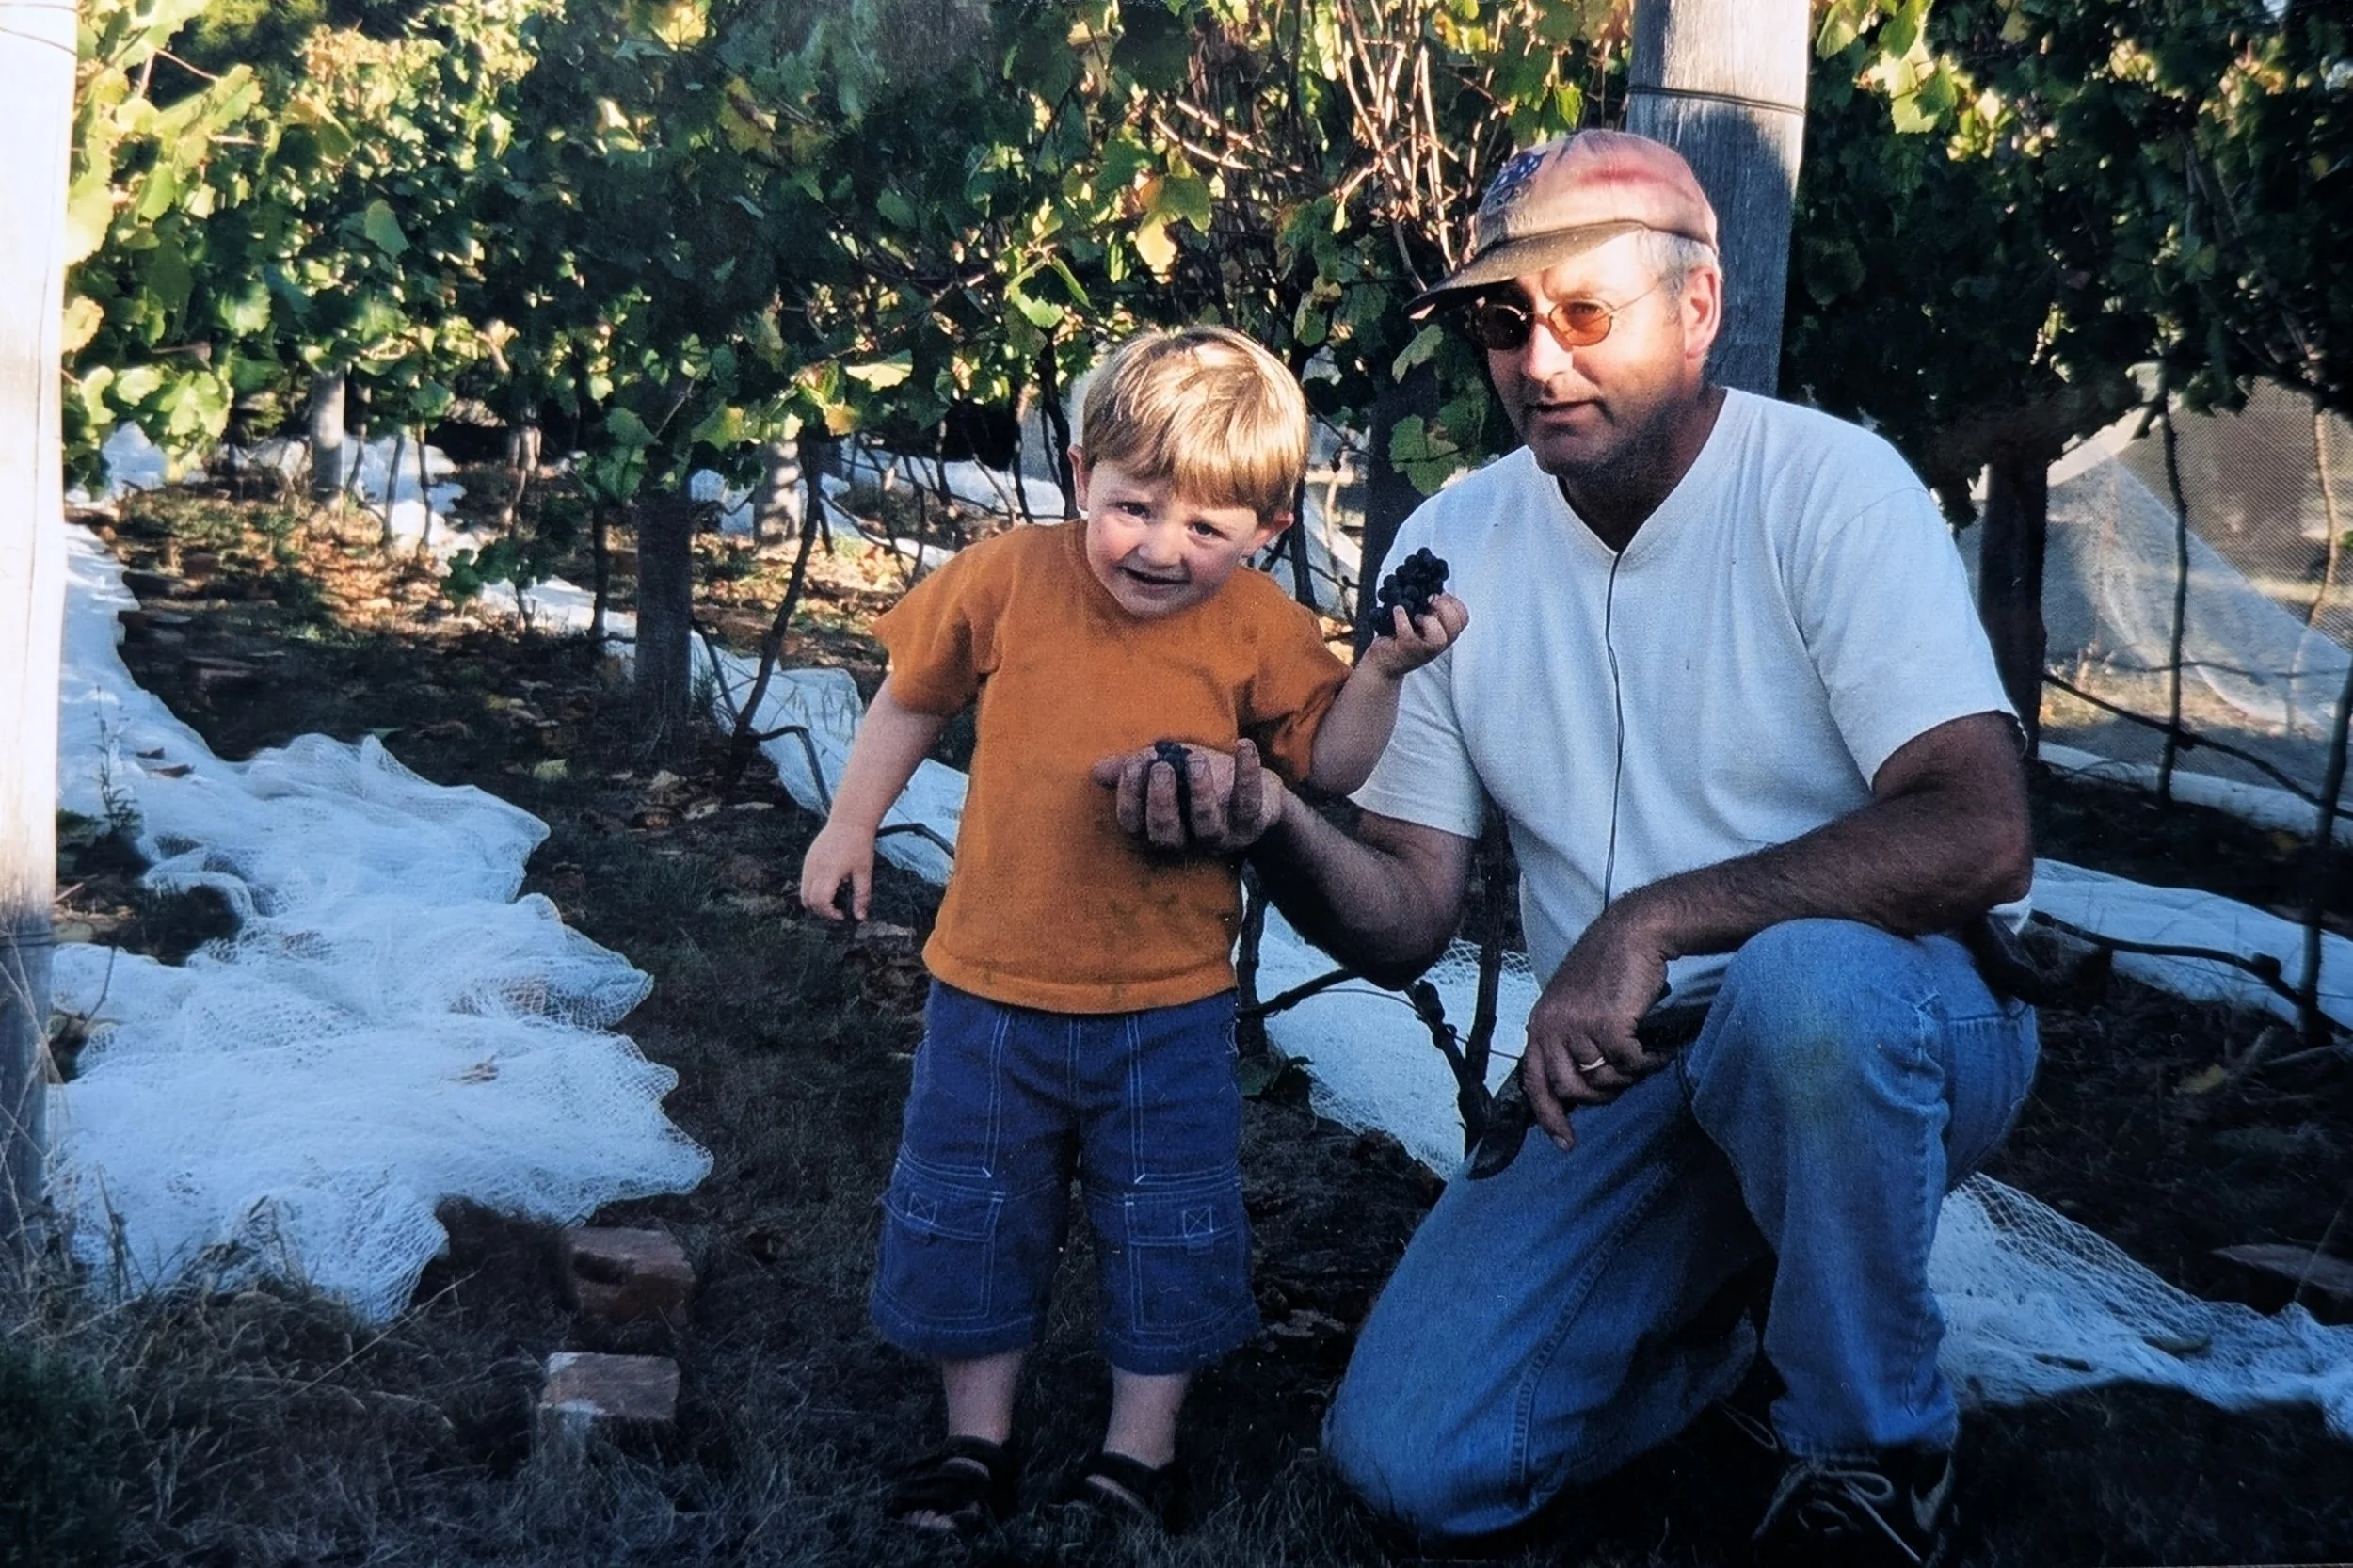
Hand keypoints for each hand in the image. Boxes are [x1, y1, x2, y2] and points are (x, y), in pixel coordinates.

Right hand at [800, 821, 874, 920]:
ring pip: (803, 893)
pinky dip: (814, 890)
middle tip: (838, 910)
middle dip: (822, 911)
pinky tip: (831, 885)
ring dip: (816, 901)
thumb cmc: (859, 845)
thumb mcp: (865, 872)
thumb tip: (860, 918)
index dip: (829, 913)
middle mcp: (814, 869)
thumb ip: (862, 896)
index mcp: (829, 872)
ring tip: (834, 898)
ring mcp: (808, 864)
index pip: (820, 901)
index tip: (842, 915)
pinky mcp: (808, 860)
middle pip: (808, 901)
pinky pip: (805, 882)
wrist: (850, 821)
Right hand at [1089, 738, 1287, 852]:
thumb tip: (1096, 769)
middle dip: (1160, 801)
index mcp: (1160, 826)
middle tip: (1161, 768)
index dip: (1130, 797)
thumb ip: (1132, 769)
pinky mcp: (1252, 822)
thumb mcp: (1165, 768)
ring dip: (1198, 791)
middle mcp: (1188, 839)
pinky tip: (1243, 744)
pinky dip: (1247, 772)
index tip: (1133, 764)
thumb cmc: (1199, 779)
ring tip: (1194, 759)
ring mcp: (1221, 835)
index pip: (1134, 824)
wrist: (1254, 790)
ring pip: (1206, 826)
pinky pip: (1249, 803)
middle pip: (1166, 835)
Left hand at [1359, 592, 1468, 678]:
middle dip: (1444, 608)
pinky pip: (1407, 634)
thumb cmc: (1401, 638)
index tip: (1439, 596)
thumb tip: (1431, 587)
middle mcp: (1438, 644)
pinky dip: (1402, 618)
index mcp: (1444, 634)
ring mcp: (1423, 650)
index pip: (1463, 618)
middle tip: (1429, 603)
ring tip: (1416, 615)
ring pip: (1439, 638)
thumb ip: (1430, 609)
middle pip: (1455, 626)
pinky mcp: (1405, 650)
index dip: (1453, 603)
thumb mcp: (1421, 622)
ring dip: (1429, 621)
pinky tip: (1397, 610)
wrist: (1383, 663)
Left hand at [1519, 903, 1673, 1151]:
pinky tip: (1658, 1054)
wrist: (1632, 934)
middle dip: (1599, 1097)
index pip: (1535, 1082)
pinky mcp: (1607, 1023)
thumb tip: (1578, 1086)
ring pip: (1602, 1079)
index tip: (1565, 1142)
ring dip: (1626, 1078)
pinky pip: (1629, 1065)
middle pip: (1571, 1089)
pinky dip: (1647, 1064)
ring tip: (1641, 1060)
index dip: (1549, 1117)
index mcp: (1539, 1024)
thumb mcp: (1572, 1005)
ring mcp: (1578, 1026)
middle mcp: (1552, 1027)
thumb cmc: (1608, 970)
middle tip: (1622, 1085)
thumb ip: (1567, 1040)